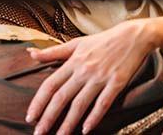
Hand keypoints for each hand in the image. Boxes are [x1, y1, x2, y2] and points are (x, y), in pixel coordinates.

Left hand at [25, 20, 156, 134]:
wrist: (132, 36)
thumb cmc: (101, 41)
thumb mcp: (75, 44)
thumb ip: (52, 52)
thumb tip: (30, 53)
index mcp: (72, 62)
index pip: (50, 85)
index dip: (38, 102)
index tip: (30, 116)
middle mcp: (83, 71)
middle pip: (61, 97)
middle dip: (49, 117)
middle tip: (39, 133)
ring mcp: (100, 78)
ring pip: (80, 104)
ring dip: (69, 123)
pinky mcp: (116, 83)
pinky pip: (103, 103)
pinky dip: (94, 117)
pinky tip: (86, 129)